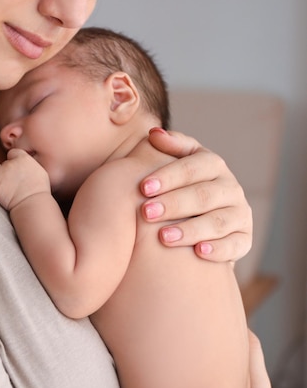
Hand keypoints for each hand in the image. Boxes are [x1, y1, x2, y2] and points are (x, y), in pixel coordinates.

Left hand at [0, 148, 49, 209]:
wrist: (33, 202)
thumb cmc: (40, 190)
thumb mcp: (41, 172)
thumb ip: (31, 166)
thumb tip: (26, 167)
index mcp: (23, 158)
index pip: (15, 154)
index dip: (16, 161)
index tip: (19, 170)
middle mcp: (10, 163)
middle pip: (4, 161)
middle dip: (7, 169)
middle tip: (13, 181)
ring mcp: (0, 174)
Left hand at [142, 127, 252, 261]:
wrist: (197, 218)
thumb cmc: (178, 186)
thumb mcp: (176, 162)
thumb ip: (168, 147)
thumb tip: (154, 134)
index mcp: (213, 165)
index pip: (192, 167)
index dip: (168, 176)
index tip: (143, 187)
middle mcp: (230, 187)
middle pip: (204, 195)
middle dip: (174, 204)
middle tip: (146, 213)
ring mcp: (239, 214)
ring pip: (218, 222)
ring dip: (191, 229)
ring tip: (164, 237)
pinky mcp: (243, 239)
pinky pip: (234, 245)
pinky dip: (218, 249)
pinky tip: (199, 253)